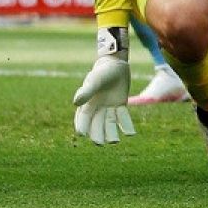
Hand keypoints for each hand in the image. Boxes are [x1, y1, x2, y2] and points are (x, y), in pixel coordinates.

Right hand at [72, 28, 134, 145]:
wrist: (116, 64)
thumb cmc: (102, 72)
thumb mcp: (95, 81)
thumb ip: (87, 91)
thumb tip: (75, 102)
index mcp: (87, 103)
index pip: (83, 117)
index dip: (82, 125)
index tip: (81, 134)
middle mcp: (97, 108)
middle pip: (96, 124)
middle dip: (96, 134)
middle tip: (99, 143)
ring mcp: (108, 108)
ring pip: (109, 124)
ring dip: (111, 133)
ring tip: (115, 141)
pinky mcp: (120, 106)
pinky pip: (122, 118)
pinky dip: (126, 125)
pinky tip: (131, 133)